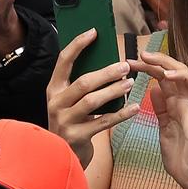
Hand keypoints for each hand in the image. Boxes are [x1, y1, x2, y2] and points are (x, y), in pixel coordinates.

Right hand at [45, 28, 138, 166]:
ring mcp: (65, 120)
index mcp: (53, 89)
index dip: (78, 45)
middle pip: (83, 82)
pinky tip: (134, 108)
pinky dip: (120, 115)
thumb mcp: (68, 101)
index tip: (94, 32)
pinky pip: (103, 123)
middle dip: (106, 72)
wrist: (61, 156)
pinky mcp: (77, 136)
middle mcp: (56, 103)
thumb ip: (80, 84)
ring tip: (130, 83)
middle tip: (125, 66)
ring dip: (114, 90)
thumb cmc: (71, 123)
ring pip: (92, 101)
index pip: (63, 61)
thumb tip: (106, 60)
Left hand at [135, 51, 187, 188]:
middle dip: (162, 63)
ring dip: (183, 75)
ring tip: (165, 72)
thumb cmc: (179, 152)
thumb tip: (154, 88)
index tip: (133, 60)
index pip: (165, 77)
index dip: (151, 67)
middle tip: (143, 55)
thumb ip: (161, 108)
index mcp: (178, 103)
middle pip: (179, 74)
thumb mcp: (164, 126)